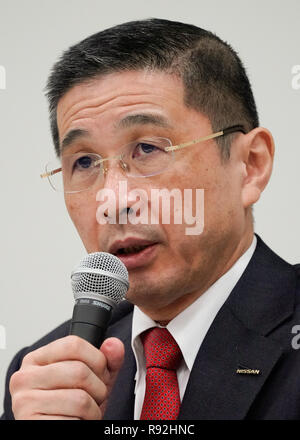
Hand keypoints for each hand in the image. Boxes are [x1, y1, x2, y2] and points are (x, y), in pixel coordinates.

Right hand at [9, 335, 123, 419]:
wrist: (57, 433)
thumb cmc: (71, 408)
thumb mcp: (92, 379)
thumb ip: (107, 360)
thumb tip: (114, 345)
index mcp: (37, 359)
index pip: (73, 344)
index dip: (97, 359)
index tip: (100, 373)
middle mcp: (25, 377)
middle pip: (79, 371)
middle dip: (98, 389)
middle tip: (95, 398)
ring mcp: (24, 402)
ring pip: (80, 399)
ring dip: (93, 410)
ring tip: (86, 413)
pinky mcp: (30, 423)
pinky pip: (72, 420)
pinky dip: (83, 424)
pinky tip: (76, 422)